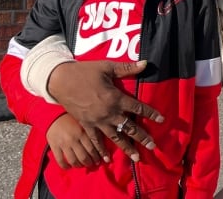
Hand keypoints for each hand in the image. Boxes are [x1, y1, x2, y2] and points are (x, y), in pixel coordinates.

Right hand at [46, 114, 102, 167]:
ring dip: (80, 165)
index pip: (93, 148)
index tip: (104, 159)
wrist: (53, 115)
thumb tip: (101, 143)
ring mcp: (63, 144)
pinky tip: (69, 167)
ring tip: (83, 165)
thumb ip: (90, 132)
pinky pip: (61, 161)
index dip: (99, 155)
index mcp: (82, 132)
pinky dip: (66, 166)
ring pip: (74, 161)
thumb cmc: (70, 118)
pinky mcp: (54, 147)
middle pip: (85, 156)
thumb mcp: (83, 122)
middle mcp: (74, 139)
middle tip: (94, 163)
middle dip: (91, 162)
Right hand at [47, 60, 164, 162]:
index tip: (162, 120)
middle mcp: (108, 112)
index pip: (137, 107)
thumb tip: (145, 63)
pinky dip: (100, 150)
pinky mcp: (86, 125)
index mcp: (115, 98)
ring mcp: (97, 121)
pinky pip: (95, 140)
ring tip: (137, 157)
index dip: (151, 113)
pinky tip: (105, 160)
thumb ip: (127, 68)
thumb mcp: (107, 67)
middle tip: (154, 146)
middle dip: (143, 137)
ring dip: (127, 148)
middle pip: (130, 127)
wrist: (60, 80)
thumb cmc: (85, 72)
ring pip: (116, 137)